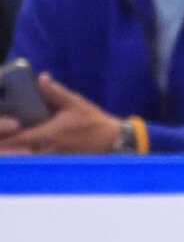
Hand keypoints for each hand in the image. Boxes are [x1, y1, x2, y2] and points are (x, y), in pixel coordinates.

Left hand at [0, 75, 121, 154]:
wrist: (114, 141)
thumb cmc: (94, 122)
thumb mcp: (75, 103)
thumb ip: (54, 92)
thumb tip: (41, 78)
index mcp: (48, 133)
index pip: (18, 138)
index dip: (5, 139)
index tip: (0, 135)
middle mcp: (48, 149)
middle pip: (20, 154)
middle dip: (8, 150)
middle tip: (3, 143)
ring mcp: (55, 158)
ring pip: (29, 161)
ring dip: (19, 155)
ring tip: (11, 151)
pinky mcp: (61, 163)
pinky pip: (41, 164)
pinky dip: (32, 160)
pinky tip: (28, 155)